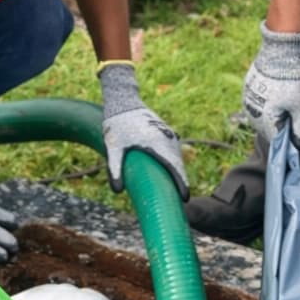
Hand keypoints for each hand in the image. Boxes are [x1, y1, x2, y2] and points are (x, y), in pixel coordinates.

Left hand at [98, 62, 188, 200]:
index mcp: (157, 144)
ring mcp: (167, 133)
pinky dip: (174, 159)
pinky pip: (173, 147)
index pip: (174, 168)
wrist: (122, 102)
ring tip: (178, 186)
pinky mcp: (165, 129)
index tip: (185, 198)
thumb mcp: (113, 148)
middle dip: (181, 180)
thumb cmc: (116, 125)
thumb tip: (117, 191)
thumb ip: (114, 169)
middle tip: (182, 198)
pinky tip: (171, 167)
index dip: (181, 184)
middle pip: (179, 163)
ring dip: (178, 169)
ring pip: (177, 155)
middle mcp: (166, 138)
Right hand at [243, 20, 299, 147]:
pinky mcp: (247, 87)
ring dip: (272, 116)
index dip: (289, 140)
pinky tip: (278, 96)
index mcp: (265, 120)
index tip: (299, 134)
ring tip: (288, 106)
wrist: (281, 49)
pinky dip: (267, 103)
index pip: (277, 140)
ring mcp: (247, 99)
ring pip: (261, 116)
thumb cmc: (294, 80)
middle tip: (295, 118)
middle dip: (281, 127)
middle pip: (267, 129)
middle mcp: (252, 113)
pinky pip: (257, 102)